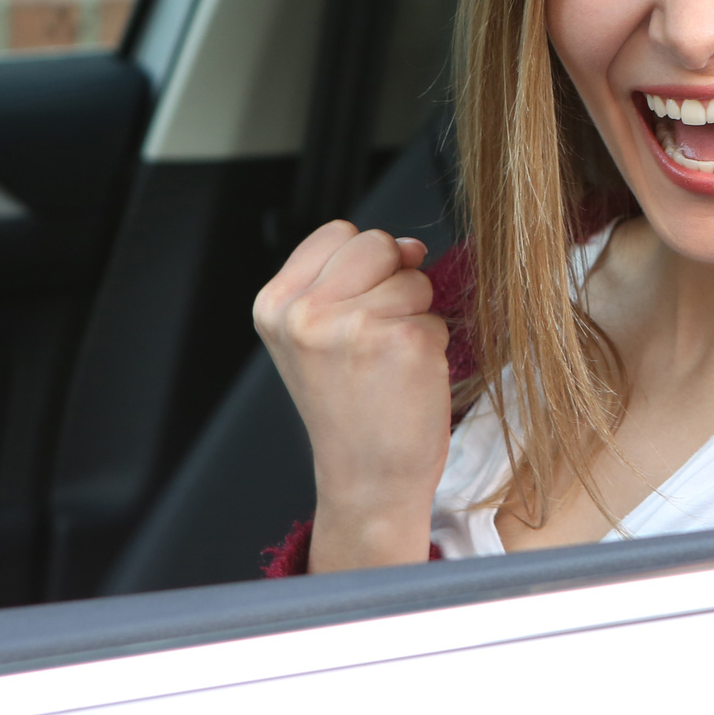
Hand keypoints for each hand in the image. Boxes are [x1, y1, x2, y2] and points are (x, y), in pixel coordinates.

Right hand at [254, 222, 449, 571]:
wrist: (367, 481)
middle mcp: (305, 314)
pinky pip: (437, 314)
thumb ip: (351, 279)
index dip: (362, 266)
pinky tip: (407, 380)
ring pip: (413, 278)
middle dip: (392, 281)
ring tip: (388, 365)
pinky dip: (433, 343)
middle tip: (374, 342)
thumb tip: (410, 245)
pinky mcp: (403, 341)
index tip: (353, 314)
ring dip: (415, 315)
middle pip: (378, 243)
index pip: (339, 233)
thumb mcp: (319, 336)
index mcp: (276, 305)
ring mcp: (354, 326)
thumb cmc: (350, 408)